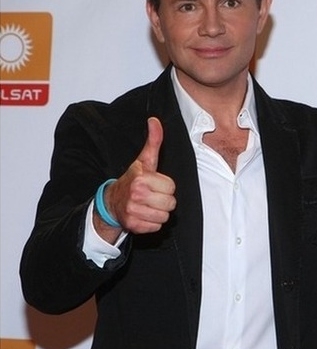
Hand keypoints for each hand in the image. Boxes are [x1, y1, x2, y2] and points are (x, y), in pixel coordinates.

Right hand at [94, 117, 175, 238]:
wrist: (112, 202)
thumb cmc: (132, 180)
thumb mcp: (144, 160)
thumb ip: (153, 141)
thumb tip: (155, 121)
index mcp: (141, 178)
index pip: (171, 187)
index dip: (166, 186)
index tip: (155, 184)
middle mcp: (136, 195)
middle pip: (170, 203)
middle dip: (164, 200)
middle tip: (153, 196)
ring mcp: (133, 211)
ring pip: (164, 216)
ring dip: (159, 212)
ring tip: (148, 205)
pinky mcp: (133, 226)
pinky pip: (156, 227)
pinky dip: (152, 223)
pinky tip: (144, 215)